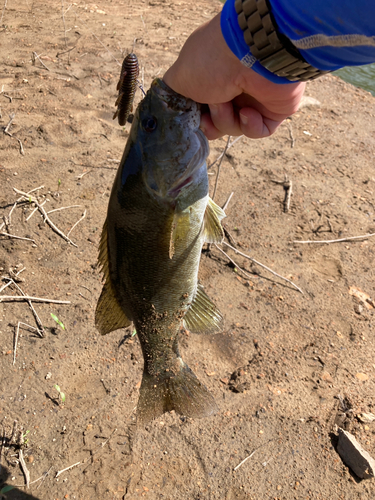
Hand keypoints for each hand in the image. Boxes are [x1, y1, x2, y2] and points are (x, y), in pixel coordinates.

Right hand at [163, 13, 304, 139]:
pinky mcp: (273, 109)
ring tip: (229, 103)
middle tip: (208, 115)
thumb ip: (172, 94)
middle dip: (210, 123)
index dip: (195, 118)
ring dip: (227, 120)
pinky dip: (250, 126)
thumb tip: (170, 109)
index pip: (201, 108)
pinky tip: (249, 113)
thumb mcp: (179, 77)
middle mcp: (232, 86)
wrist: (252, 54)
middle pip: (216, 122)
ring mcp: (253, 97)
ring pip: (234, 128)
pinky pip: (258, 131)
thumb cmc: (212, 61)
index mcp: (212, 76)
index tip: (191, 118)